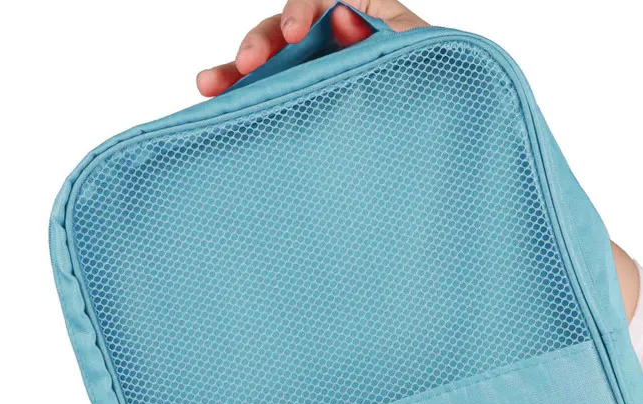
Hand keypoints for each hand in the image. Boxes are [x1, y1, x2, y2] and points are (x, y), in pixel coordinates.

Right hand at [196, 1, 427, 96]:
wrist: (433, 151)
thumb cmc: (434, 90)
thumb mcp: (418, 55)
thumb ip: (389, 35)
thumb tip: (342, 17)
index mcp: (363, 16)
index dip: (300, 11)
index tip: (293, 35)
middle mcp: (332, 42)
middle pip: (283, 32)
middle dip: (258, 44)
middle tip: (244, 66)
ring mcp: (315, 76)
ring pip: (269, 67)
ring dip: (235, 73)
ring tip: (208, 86)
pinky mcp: (307, 107)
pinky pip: (274, 101)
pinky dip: (247, 104)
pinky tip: (220, 108)